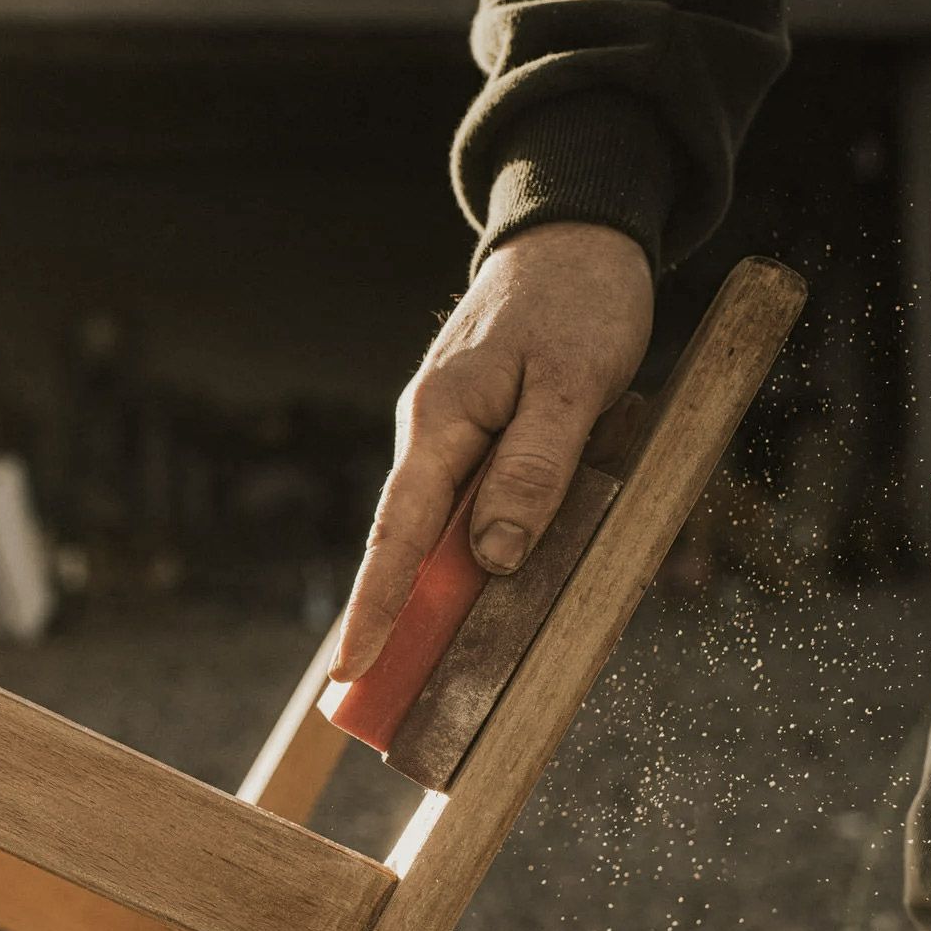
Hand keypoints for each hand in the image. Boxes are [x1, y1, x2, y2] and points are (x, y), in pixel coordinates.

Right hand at [330, 221, 652, 681]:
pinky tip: (494, 582)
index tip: (352, 668)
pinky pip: (473, 504)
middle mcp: (434, 433)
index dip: (376, 605)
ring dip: (437, 590)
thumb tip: (493, 556)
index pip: (397, 533)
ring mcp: (453, 433)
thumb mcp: (573, 385)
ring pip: (441, 527)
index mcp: (442, 422)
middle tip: (373, 695)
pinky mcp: (481, 433)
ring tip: (435, 660)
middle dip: (391, 617)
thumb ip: (535, 469)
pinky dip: (477, 549)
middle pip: (407, 542)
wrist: (576, 235)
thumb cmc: (578, 302)